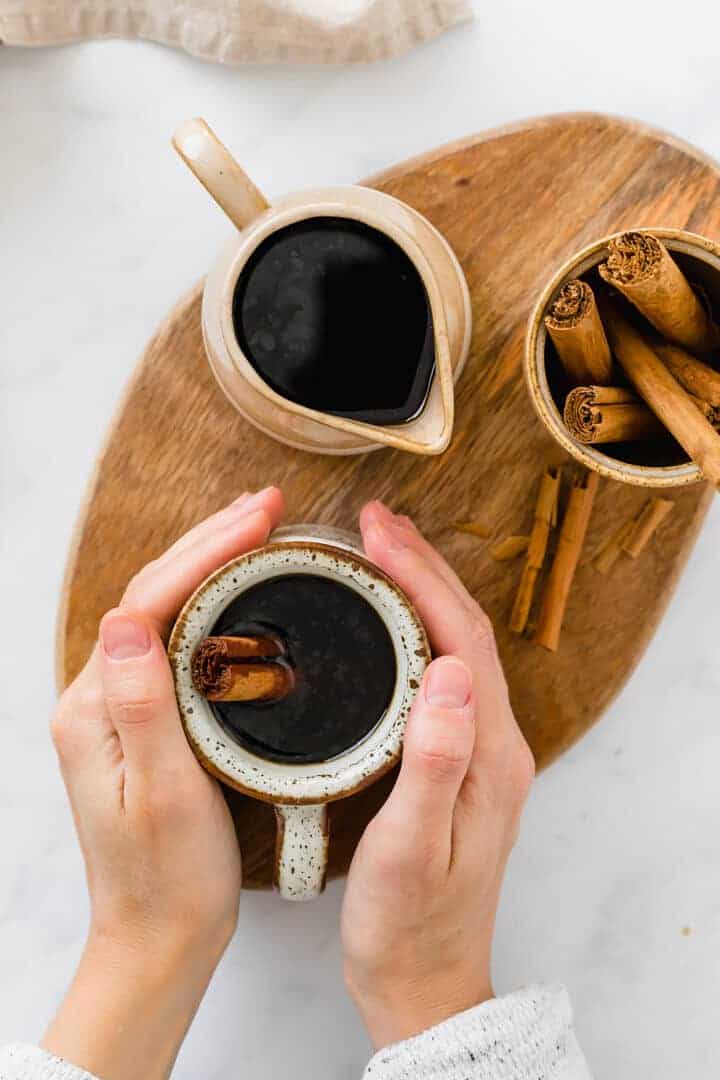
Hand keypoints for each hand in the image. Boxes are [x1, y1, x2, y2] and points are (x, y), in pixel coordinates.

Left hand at [43, 487, 283, 1079]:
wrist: (158, 938)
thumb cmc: (165, 879)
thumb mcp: (163, 794)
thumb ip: (143, 704)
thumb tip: (127, 618)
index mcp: (95, 709)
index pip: (150, 601)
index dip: (207, 551)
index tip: (260, 519)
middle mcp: (100, 698)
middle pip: (154, 593)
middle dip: (210, 541)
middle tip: (267, 506)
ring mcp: (122, 707)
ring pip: (166, 611)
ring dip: (211, 563)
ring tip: (259, 529)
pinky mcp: (147, 720)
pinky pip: (179, 641)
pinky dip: (215, 604)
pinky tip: (245, 594)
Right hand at [341, 502, 534, 1049]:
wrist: (425, 978)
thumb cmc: (410, 924)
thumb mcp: (414, 849)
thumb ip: (436, 760)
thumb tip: (450, 671)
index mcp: (490, 754)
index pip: (461, 638)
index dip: (420, 576)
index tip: (376, 533)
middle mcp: (496, 742)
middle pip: (466, 629)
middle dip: (422, 567)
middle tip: (374, 522)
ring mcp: (481, 749)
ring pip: (457, 645)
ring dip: (422, 590)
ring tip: (379, 550)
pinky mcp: (460, 759)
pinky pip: (443, 670)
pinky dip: (416, 627)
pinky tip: (385, 618)